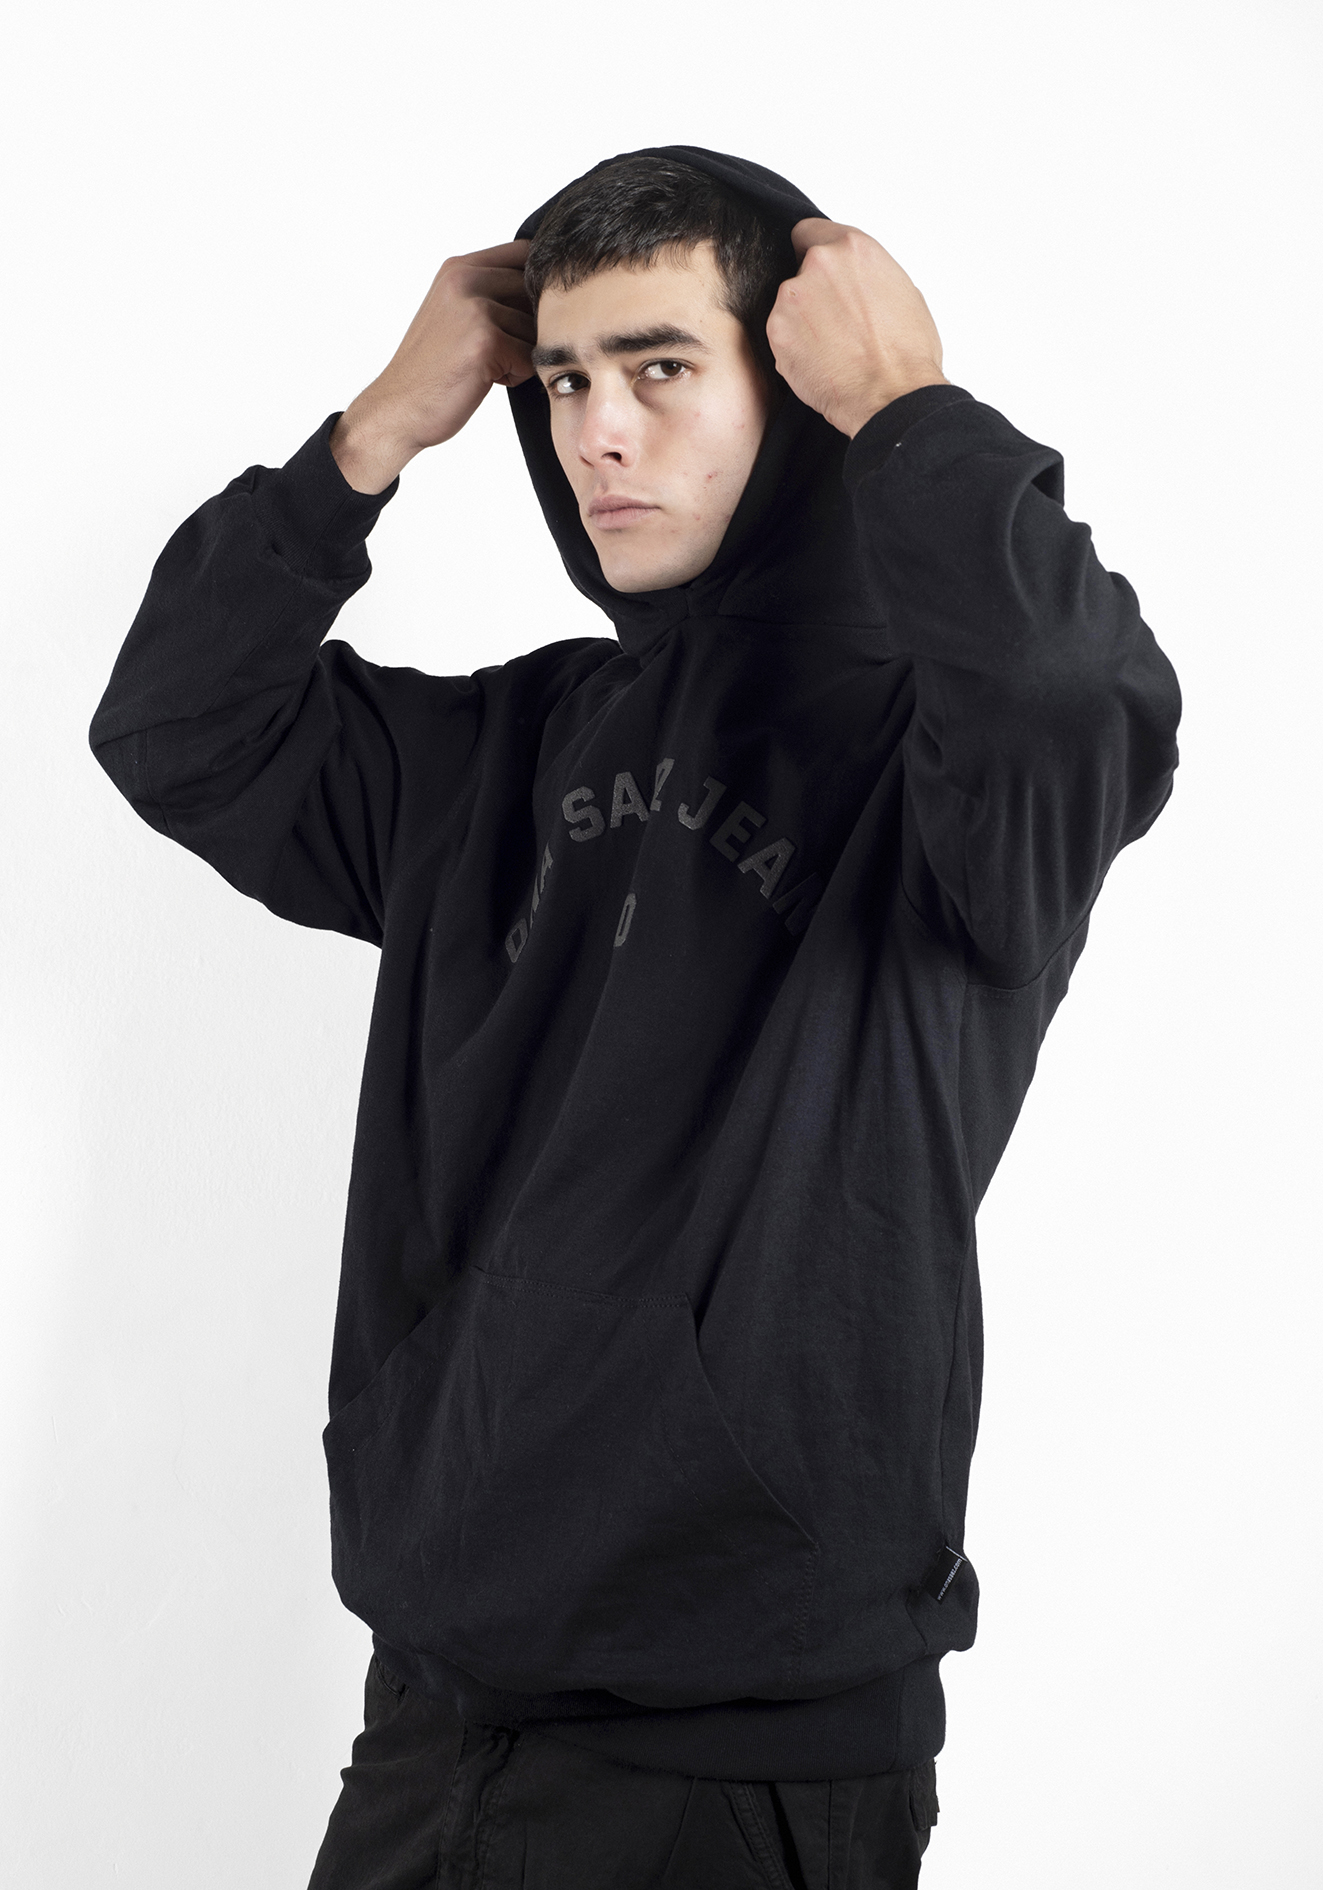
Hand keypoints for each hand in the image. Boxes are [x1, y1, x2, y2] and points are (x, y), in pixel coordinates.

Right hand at [331, 240, 534, 492]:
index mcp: (459, 267)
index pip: (524, 254)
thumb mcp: (453, 312)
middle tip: (502, 351)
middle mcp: (465, 278)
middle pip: (535, 292)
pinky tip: (487, 380)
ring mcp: (475, 308)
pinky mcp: (486, 340)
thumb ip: (489, 291)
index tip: (521, 317)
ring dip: (522, 353)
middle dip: (530, 326)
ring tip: (489, 366)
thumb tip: (546, 288)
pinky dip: (516, 375)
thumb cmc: (432, 368)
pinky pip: (530, 357)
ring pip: (536, 328)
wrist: (399, 408)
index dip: (536, 286)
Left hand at [766, 220, 947, 438]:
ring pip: (788, 304)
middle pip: (799, 270)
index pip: (810, 233)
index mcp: (853, 247)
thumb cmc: (907, 353)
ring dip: (800, 322)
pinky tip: (818, 364)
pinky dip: (792, 348)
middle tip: (833, 324)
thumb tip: (856, 282)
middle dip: (811, 293)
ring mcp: (793, 296)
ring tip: (830, 350)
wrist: (891, 395)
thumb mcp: (902, 291)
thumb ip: (866, 276)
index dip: (812, 255)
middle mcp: (819, 263)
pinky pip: (780, 335)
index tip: (818, 274)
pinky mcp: (777, 330)